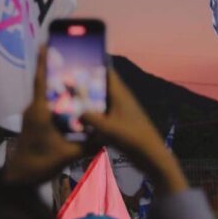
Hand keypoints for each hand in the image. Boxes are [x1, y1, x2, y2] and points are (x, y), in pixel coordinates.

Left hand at [2, 47, 94, 185]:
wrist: (20, 178)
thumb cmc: (40, 164)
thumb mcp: (67, 155)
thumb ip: (88, 145)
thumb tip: (108, 137)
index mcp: (40, 111)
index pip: (41, 81)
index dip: (44, 62)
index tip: (45, 44)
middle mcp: (34, 109)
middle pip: (46, 84)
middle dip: (58, 71)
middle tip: (74, 59)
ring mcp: (32, 115)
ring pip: (47, 95)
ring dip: (59, 87)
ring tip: (76, 79)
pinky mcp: (33, 122)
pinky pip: (46, 105)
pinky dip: (58, 100)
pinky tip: (71, 102)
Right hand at [80, 71, 188, 194]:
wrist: (151, 156)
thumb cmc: (132, 138)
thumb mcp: (108, 128)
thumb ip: (90, 118)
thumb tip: (76, 112)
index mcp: (121, 95)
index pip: (108, 73)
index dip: (96, 65)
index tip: (78, 62)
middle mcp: (121, 101)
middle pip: (102, 87)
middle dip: (87, 85)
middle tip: (66, 83)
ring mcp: (121, 113)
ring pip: (101, 102)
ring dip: (89, 102)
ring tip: (68, 101)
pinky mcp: (120, 125)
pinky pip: (103, 116)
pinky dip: (93, 117)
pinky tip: (79, 122)